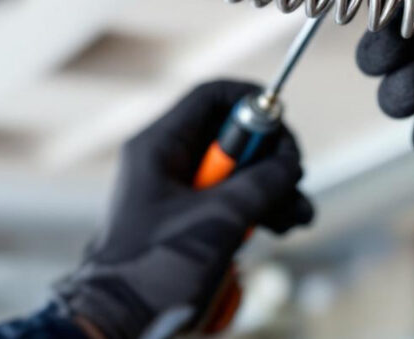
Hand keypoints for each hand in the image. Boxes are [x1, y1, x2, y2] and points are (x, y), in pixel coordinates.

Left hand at [54, 80, 312, 338]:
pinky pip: (228, 203)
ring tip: (295, 218)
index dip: (252, 103)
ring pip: (235, 173)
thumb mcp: (220, 220)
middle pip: (231, 138)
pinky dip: (255, 213)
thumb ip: (261, 183)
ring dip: (270, 191)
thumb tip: (289, 165)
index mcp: (158, 147)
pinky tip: (278, 230)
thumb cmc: (155, 270)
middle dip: (270, 159)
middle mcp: (165, 163)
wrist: (117, 327)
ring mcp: (175, 194)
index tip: (284, 123)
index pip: (211, 97)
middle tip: (294, 182)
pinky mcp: (185, 223)